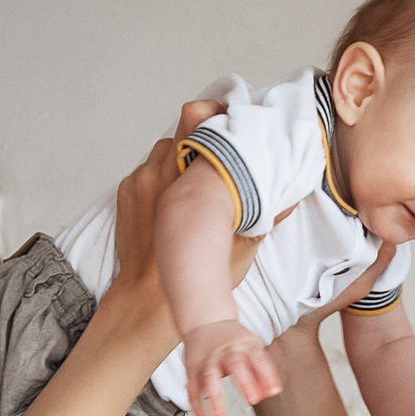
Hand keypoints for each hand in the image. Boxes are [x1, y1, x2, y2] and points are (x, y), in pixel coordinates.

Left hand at [114, 100, 255, 309]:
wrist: (149, 299)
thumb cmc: (194, 276)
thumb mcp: (242, 247)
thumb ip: (265, 214)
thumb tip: (288, 194)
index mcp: (193, 179)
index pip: (197, 118)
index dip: (215, 116)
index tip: (229, 123)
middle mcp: (163, 172)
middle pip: (183, 129)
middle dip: (201, 140)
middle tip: (215, 161)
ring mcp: (140, 180)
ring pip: (164, 149)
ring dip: (180, 159)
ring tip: (193, 185)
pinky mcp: (126, 191)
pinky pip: (146, 169)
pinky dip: (161, 177)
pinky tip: (172, 201)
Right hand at [182, 319, 281, 415]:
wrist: (205, 320)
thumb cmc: (233, 339)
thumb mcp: (251, 348)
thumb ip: (262, 371)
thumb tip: (272, 393)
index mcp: (244, 345)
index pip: (259, 359)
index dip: (267, 375)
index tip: (274, 391)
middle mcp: (225, 351)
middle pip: (235, 364)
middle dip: (245, 383)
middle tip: (253, 400)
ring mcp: (207, 359)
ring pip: (209, 376)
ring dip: (215, 396)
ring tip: (221, 415)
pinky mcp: (192, 367)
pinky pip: (193, 387)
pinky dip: (196, 404)